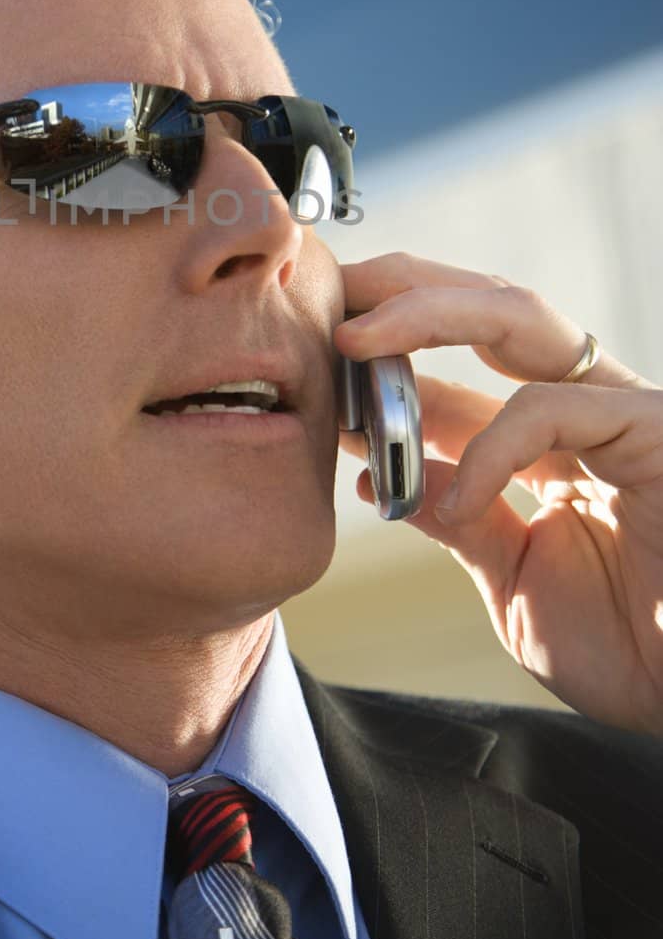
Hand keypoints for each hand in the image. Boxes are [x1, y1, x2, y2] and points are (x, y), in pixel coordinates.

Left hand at [333, 252, 662, 735]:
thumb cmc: (631, 649)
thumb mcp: (514, 577)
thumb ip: (459, 518)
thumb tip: (379, 475)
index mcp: (550, 438)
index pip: (455, 366)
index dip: (379, 355)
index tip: (310, 361)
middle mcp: (585, 407)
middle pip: (486, 304)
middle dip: (400, 289)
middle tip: (328, 296)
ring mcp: (622, 411)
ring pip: (518, 316)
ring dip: (425, 314)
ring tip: (353, 340)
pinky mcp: (654, 430)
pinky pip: (552, 408)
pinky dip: (487, 447)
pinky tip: (452, 497)